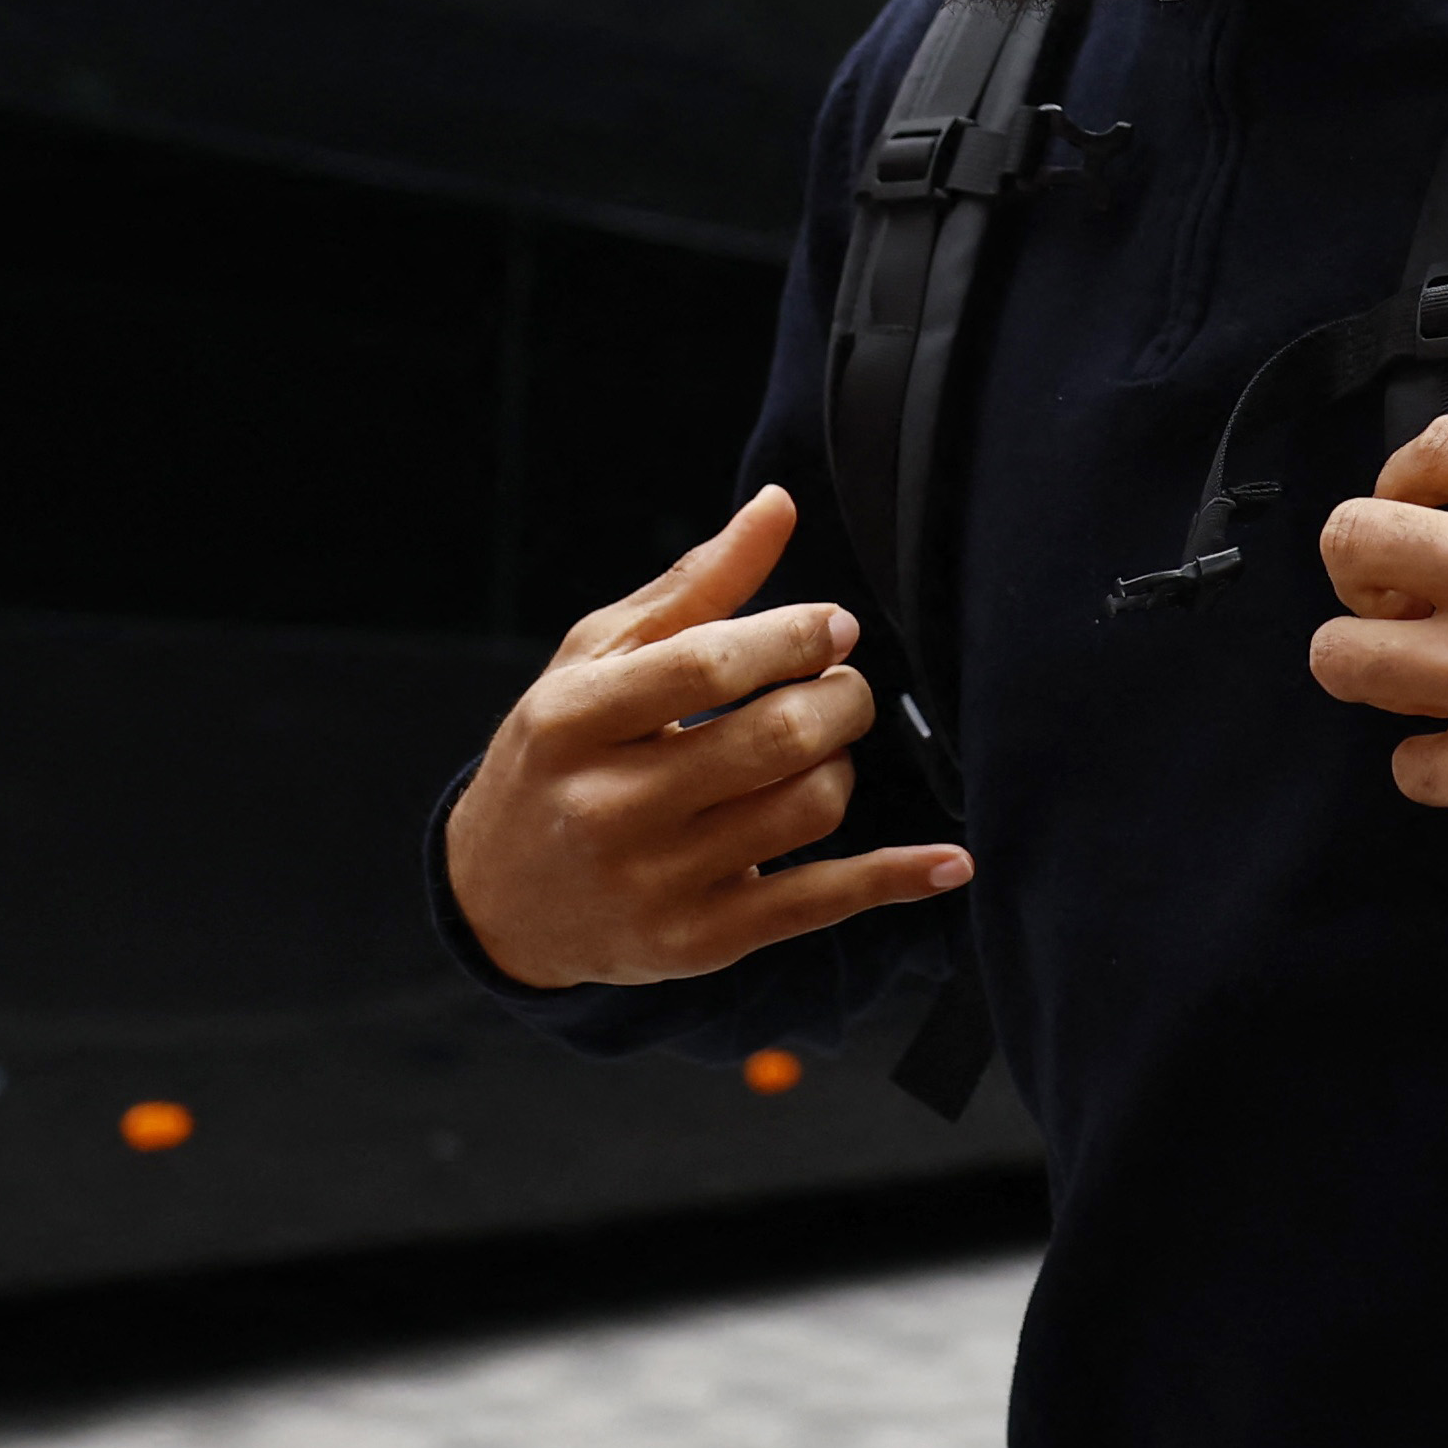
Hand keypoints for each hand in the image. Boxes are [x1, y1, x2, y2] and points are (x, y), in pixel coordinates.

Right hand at [446, 487, 969, 988]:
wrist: (497, 899)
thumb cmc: (560, 753)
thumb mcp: (597, 658)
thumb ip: (695, 587)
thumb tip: (779, 506)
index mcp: (573, 721)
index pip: (706, 666)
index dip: (792, 636)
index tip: (834, 625)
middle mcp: (607, 808)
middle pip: (775, 739)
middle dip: (839, 699)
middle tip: (840, 686)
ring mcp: (653, 883)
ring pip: (807, 809)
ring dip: (841, 765)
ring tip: (816, 752)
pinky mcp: (697, 942)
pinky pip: (818, 904)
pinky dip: (894, 878)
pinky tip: (950, 863)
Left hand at [1311, 417, 1447, 877]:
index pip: (1431, 449)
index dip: (1403, 475)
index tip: (1410, 503)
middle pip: (1353, 541)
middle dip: (1361, 563)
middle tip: (1391, 587)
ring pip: (1342, 657)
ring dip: (1371, 660)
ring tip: (1414, 668)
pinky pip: (1405, 764)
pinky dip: (1435, 760)